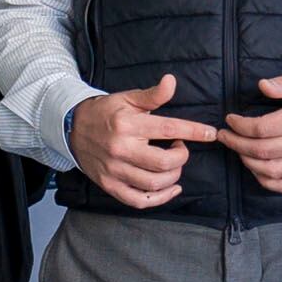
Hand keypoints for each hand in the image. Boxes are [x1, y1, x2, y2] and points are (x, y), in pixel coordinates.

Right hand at [68, 75, 218, 209]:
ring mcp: (114, 170)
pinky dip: (160, 199)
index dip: (193, 132)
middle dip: (181, 157)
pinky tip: (172, 189)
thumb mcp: (127, 98)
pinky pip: (139, 200)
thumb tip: (172, 81)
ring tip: (172, 164)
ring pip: (154, 184)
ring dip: (173, 176)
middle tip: (179, 148)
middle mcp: (121, 149)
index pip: (168, 129)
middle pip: (164, 163)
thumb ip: (152, 95)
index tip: (210, 134)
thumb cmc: (105, 112)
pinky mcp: (110, 185)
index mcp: (128, 125)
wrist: (72, 128)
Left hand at [222, 68, 281, 195]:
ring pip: (271, 171)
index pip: (263, 128)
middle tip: (225, 136)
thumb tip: (262, 86)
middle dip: (236, 144)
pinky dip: (267, 181)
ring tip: (238, 150)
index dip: (240, 126)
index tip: (230, 120)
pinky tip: (256, 169)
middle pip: (262, 151)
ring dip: (248, 163)